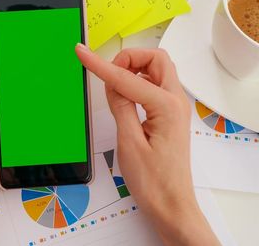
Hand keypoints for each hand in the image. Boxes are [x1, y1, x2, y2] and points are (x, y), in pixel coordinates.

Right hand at [75, 45, 218, 245]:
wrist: (172, 206)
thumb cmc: (154, 183)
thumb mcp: (129, 143)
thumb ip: (121, 107)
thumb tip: (111, 83)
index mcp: (167, 107)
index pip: (128, 78)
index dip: (101, 65)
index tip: (82, 53)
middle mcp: (176, 102)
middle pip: (155, 59)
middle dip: (129, 58)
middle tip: (107, 72)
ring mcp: (175, 108)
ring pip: (157, 70)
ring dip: (135, 68)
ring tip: (113, 86)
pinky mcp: (170, 115)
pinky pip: (156, 85)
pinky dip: (139, 82)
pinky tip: (124, 96)